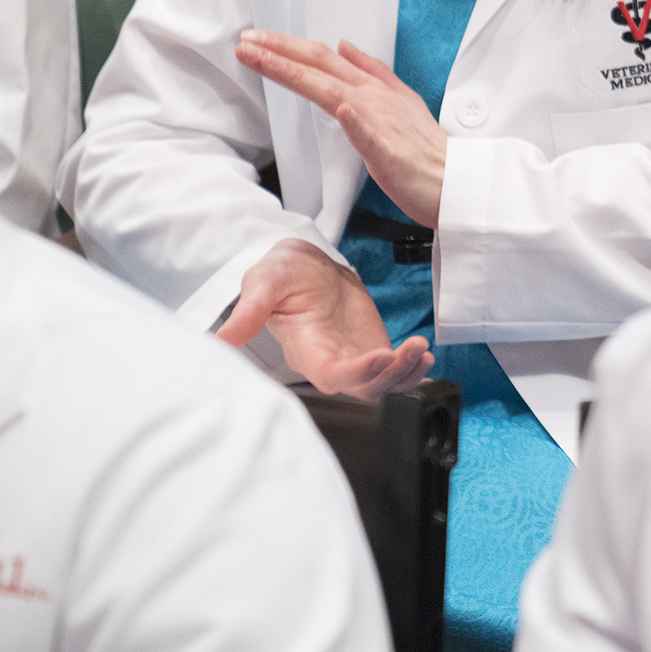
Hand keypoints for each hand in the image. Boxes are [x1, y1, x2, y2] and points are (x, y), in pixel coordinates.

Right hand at [217, 237, 433, 396]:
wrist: (306, 265)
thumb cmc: (282, 274)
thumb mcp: (263, 281)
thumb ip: (250, 309)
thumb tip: (223, 338)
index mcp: (306, 349)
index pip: (331, 375)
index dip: (357, 374)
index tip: (381, 358)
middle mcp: (331, 360)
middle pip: (363, 386)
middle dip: (391, 376)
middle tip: (414, 351)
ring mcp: (354, 357)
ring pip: (382, 382)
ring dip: (406, 373)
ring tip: (423, 352)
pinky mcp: (371, 348)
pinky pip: (394, 369)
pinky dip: (411, 371)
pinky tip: (427, 362)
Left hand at [238, 30, 448, 227]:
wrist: (454, 178)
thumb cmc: (424, 148)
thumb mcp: (401, 98)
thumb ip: (373, 71)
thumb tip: (346, 46)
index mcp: (374, 88)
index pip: (325, 59)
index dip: (289, 47)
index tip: (257, 40)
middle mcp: (373, 97)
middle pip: (320, 66)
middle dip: (279, 51)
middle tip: (246, 41)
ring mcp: (379, 121)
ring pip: (330, 90)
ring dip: (294, 72)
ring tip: (262, 59)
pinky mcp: (387, 150)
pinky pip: (368, 133)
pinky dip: (354, 119)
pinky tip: (342, 108)